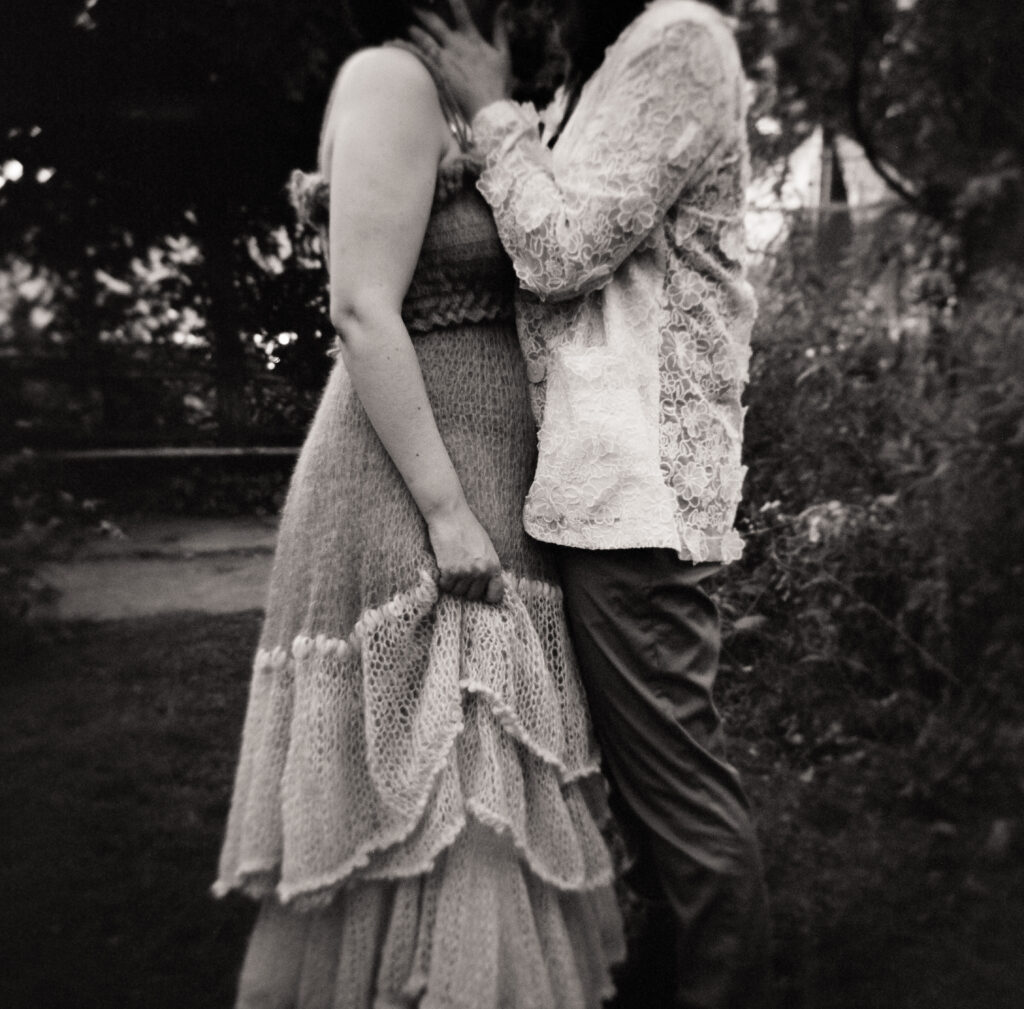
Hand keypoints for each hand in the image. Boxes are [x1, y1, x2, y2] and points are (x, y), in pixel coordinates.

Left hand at [409, 0, 512, 120]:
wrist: (489, 109)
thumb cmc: (498, 84)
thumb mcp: (503, 54)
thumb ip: (501, 28)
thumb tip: (504, 4)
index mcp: (472, 38)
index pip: (460, 10)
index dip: (452, 0)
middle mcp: (455, 45)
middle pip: (434, 22)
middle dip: (423, 12)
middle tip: (414, 6)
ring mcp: (444, 60)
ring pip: (424, 39)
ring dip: (414, 31)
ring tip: (408, 27)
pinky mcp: (436, 74)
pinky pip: (420, 59)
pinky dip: (412, 52)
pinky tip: (404, 48)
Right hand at [426, 499, 504, 603]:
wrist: (450, 516)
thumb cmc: (467, 528)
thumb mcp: (486, 547)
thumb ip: (487, 565)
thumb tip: (485, 584)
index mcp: (494, 565)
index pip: (495, 595)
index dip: (486, 596)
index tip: (480, 594)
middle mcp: (482, 571)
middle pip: (472, 595)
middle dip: (466, 588)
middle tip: (460, 575)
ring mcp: (466, 572)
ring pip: (457, 592)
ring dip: (452, 583)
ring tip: (451, 567)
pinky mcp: (450, 571)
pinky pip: (445, 586)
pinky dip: (442, 580)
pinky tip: (443, 567)